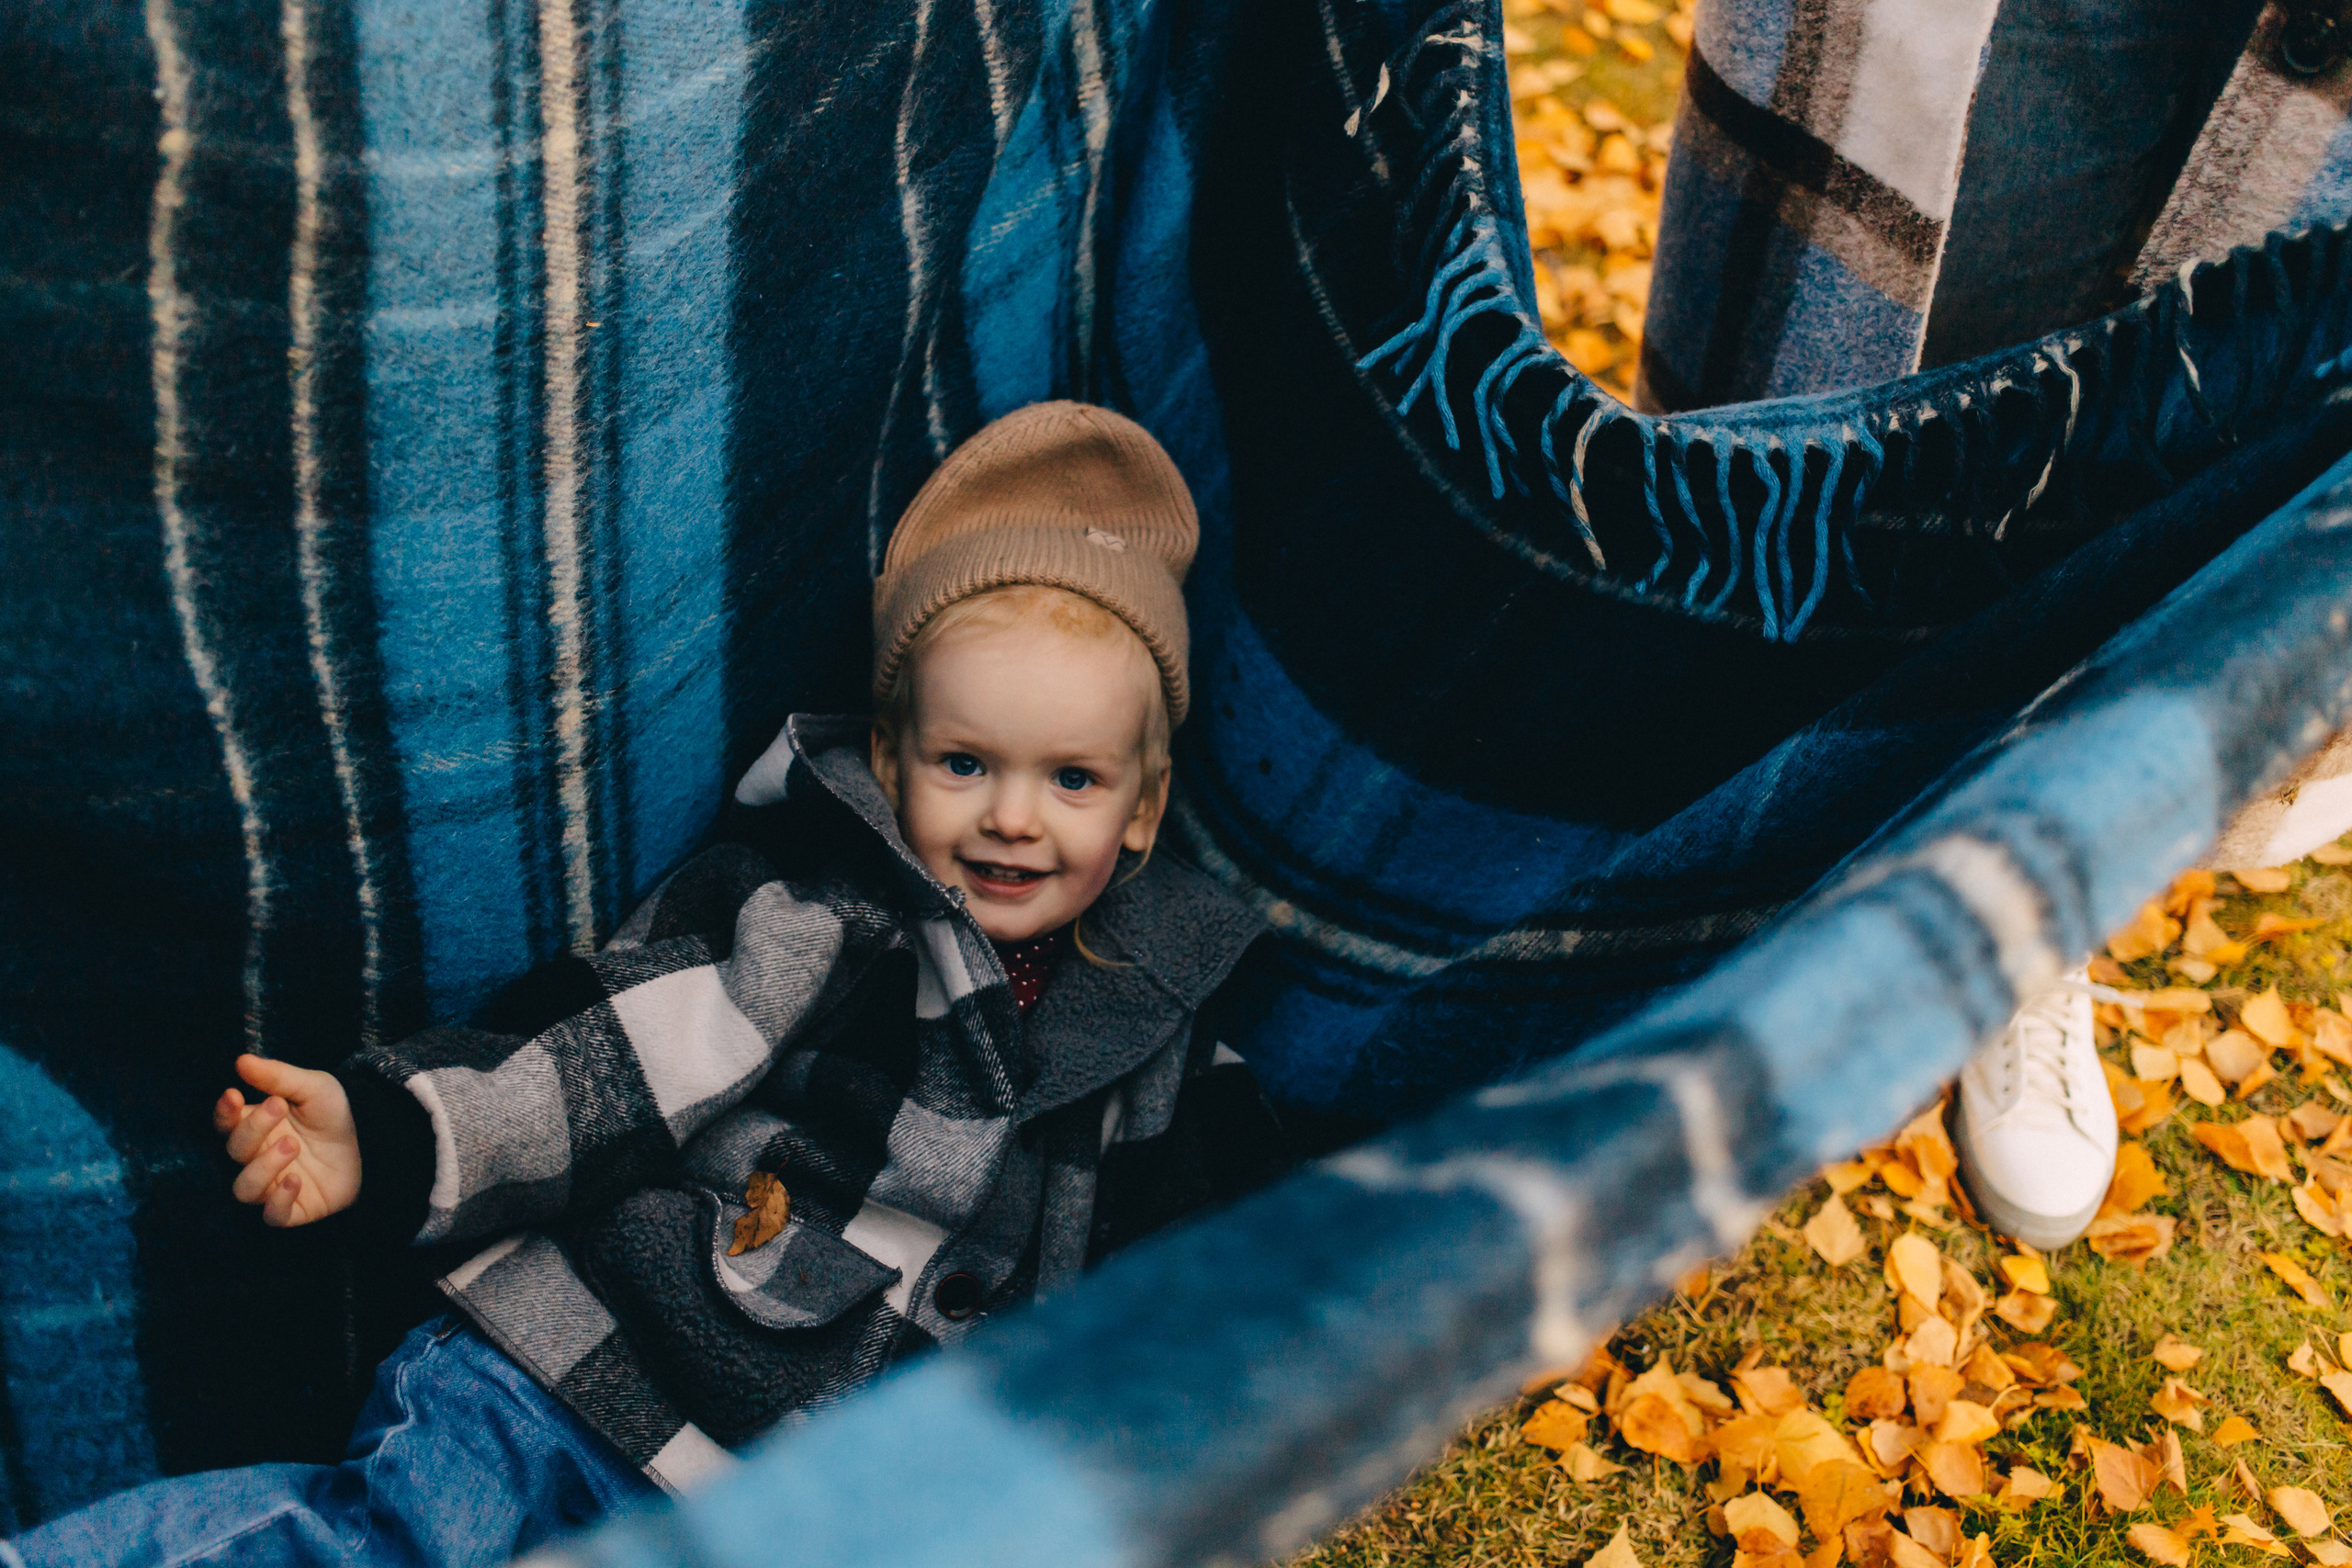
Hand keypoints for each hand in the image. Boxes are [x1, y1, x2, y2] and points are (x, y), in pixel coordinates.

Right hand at [213, 1055, 361, 1225]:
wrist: (372, 1143)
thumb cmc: (333, 1115)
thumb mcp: (314, 1087)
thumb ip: (279, 1076)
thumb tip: (241, 1060)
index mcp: (255, 1127)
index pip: (225, 1124)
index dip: (223, 1112)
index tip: (233, 1094)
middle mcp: (256, 1158)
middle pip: (235, 1150)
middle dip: (252, 1128)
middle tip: (279, 1107)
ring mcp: (271, 1186)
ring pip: (244, 1188)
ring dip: (263, 1167)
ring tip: (292, 1144)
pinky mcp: (292, 1210)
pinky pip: (271, 1216)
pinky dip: (278, 1202)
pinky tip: (295, 1181)